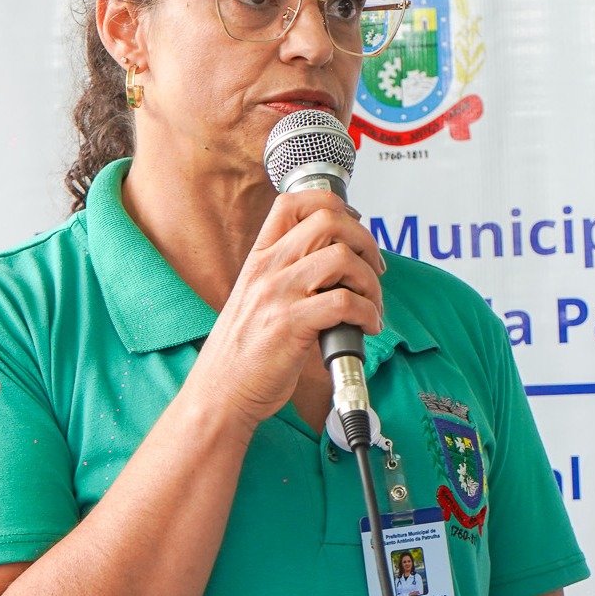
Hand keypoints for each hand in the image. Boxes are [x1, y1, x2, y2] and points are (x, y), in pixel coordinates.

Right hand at [187, 190, 384, 431]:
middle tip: (373, 269)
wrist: (220, 392)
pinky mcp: (290, 325)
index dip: (334, 206)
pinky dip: (368, 314)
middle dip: (365, 241)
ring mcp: (278, 295)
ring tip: (371, 305)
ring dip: (371, 281)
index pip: (294, 203)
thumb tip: (337, 264)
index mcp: (260, 258)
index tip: (353, 231)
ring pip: (342, 258)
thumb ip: (288, 276)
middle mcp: (268, 269)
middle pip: (328, 221)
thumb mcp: (257, 299)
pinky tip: (366, 327)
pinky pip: (344, 303)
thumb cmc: (243, 353)